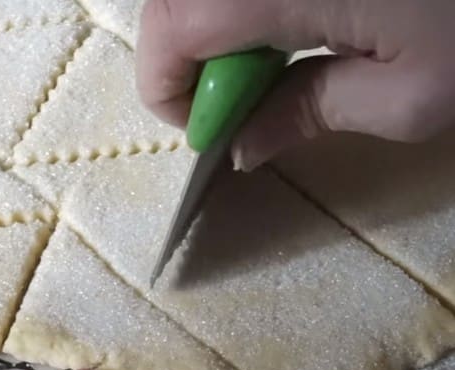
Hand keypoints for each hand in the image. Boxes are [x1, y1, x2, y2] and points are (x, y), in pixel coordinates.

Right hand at [136, 0, 454, 170]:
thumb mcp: (411, 95)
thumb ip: (308, 115)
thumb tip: (241, 146)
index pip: (170, 34)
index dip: (168, 90)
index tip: (209, 129)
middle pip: (173, 3)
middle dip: (185, 59)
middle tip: (241, 97)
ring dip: (214, 29)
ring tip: (273, 59)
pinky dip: (243, 8)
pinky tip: (295, 23)